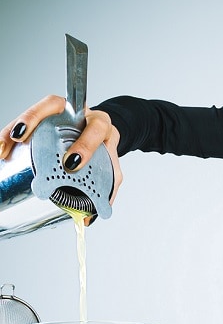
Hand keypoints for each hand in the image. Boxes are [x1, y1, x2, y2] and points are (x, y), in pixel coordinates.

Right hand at [0, 95, 122, 217]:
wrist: (101, 137)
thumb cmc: (102, 150)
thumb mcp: (111, 166)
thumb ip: (107, 187)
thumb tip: (90, 218)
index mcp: (99, 124)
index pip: (96, 127)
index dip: (86, 143)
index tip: (72, 163)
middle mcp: (76, 113)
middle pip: (54, 104)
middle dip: (35, 119)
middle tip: (23, 139)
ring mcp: (57, 114)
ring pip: (35, 111)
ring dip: (16, 126)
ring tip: (4, 147)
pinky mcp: (42, 119)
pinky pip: (22, 122)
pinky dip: (8, 134)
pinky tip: (2, 149)